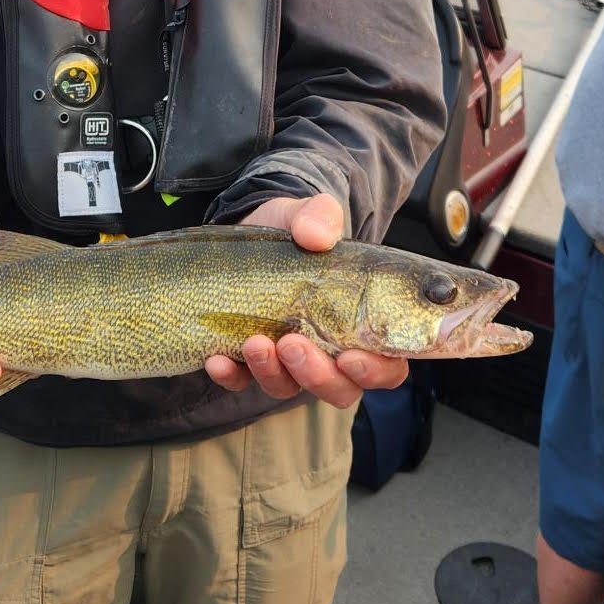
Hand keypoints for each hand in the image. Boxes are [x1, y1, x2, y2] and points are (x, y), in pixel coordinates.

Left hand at [204, 193, 409, 408]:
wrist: (254, 226)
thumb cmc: (299, 229)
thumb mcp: (311, 214)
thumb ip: (322, 217)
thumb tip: (316, 235)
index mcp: (363, 326)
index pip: (386, 367)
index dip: (374, 371)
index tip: (350, 357)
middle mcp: (330, 351)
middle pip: (339, 389)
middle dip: (318, 376)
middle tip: (294, 343)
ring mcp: (289, 360)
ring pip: (290, 389)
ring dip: (273, 373)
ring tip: (255, 342)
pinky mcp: (249, 359)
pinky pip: (241, 382)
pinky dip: (231, 376)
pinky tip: (217, 359)